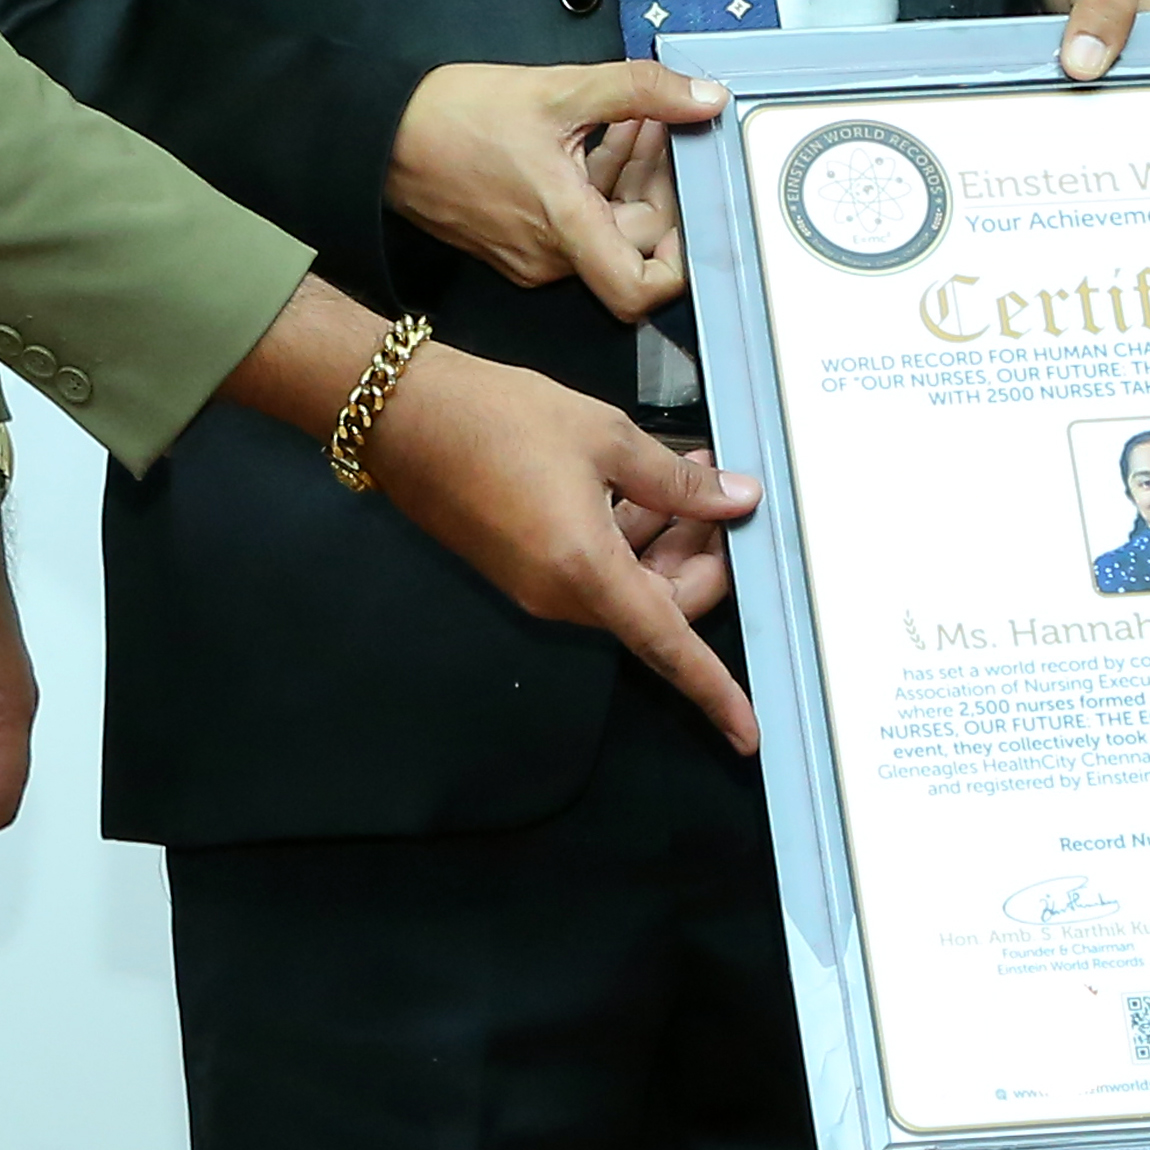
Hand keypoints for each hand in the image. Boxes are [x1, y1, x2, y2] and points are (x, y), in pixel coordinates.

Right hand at [355, 341, 764, 754]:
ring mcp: (536, 586)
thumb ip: (677, 482)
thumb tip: (736, 501)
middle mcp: (560, 597)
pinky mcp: (520, 568)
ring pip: (628, 589)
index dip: (715, 693)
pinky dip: (628, 540)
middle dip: (701, 562)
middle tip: (722, 497)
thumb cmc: (496, 420)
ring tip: (688, 474)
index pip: (669, 648)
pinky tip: (640, 486)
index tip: (748, 733)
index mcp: (587, 572)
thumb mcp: (604, 437)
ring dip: (665, 543)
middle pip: (658, 611)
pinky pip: (593, 573)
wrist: (402, 416)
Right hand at [388, 60, 717, 318]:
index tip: (691, 208)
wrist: (379, 134)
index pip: (641, 290)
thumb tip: (703, 97)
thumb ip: (642, 91)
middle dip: (657, 181)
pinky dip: (593, 184)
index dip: (680, 260)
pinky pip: (572, 224)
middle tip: (661, 127)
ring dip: (626, 176)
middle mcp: (549, 258)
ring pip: (603, 228)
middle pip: (632, 242)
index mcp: (565, 228)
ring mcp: (528, 256)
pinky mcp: (512, 244)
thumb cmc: (452, 116)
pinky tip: (592, 135)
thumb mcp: (560, 89)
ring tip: (629, 119)